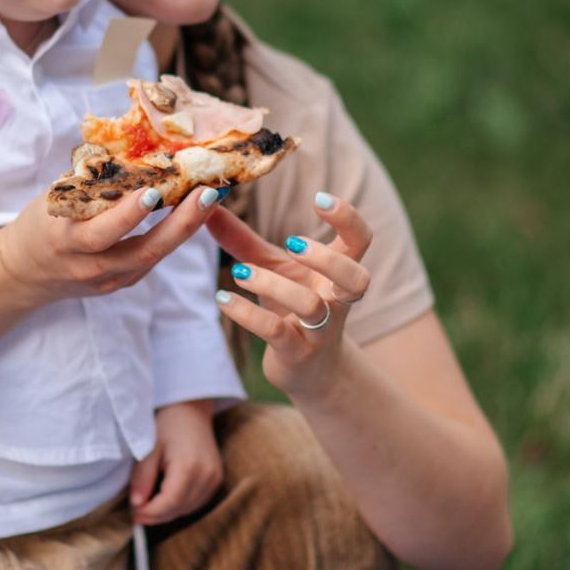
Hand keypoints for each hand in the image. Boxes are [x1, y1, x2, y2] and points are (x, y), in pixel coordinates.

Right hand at [0, 184, 222, 301]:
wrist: (25, 272)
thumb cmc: (41, 222)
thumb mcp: (55, 199)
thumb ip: (88, 182)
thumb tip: (130, 149)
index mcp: (65, 240)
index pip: (100, 233)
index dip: (128, 214)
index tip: (154, 191)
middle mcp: (90, 266)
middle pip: (143, 251)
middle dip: (180, 223)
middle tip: (209, 193)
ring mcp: (109, 280)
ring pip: (155, 258)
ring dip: (187, 228)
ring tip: (212, 198)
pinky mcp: (122, 283)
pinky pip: (151, 259)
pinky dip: (173, 236)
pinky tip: (193, 212)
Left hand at [129, 399, 223, 524]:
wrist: (190, 410)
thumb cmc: (167, 425)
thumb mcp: (148, 448)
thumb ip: (142, 478)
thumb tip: (137, 504)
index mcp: (189, 466)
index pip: (170, 502)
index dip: (151, 512)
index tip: (134, 512)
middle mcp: (207, 474)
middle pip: (180, 508)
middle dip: (157, 515)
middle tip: (137, 512)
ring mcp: (214, 477)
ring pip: (189, 508)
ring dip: (168, 512)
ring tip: (149, 504)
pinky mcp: (216, 479)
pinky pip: (197, 502)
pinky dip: (180, 505)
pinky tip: (166, 498)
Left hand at [208, 193, 373, 399]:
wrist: (308, 371)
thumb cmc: (291, 309)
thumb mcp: (271, 269)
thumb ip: (243, 239)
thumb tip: (208, 204)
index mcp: (338, 273)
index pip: (360, 240)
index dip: (348, 218)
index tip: (319, 198)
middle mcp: (337, 301)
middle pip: (355, 277)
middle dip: (326, 258)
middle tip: (292, 243)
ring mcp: (320, 330)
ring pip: (310, 306)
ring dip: (274, 285)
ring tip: (239, 272)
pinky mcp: (297, 353)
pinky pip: (277, 333)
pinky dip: (248, 315)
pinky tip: (223, 299)